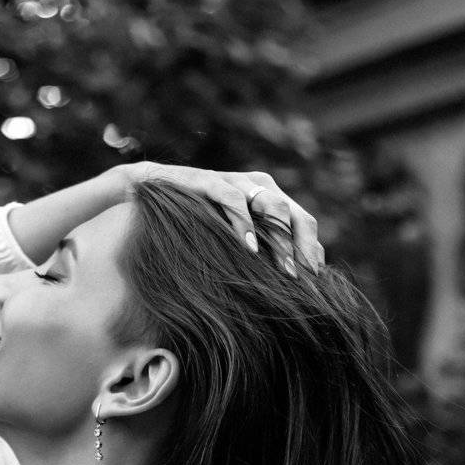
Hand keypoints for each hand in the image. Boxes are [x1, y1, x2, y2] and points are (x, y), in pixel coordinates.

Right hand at [118, 163, 322, 276]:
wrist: (149, 190)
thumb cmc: (193, 220)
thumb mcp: (229, 237)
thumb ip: (255, 251)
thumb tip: (286, 283)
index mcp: (268, 199)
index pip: (304, 222)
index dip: (312, 250)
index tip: (315, 281)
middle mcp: (258, 186)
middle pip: (295, 214)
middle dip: (302, 248)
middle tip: (301, 279)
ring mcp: (235, 181)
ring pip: (272, 205)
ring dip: (280, 240)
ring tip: (283, 270)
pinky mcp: (208, 181)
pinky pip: (233, 200)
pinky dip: (244, 224)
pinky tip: (249, 248)